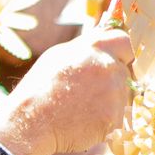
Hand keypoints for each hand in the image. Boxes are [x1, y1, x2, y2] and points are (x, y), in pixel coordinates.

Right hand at [0, 25, 133, 154]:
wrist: (30, 122)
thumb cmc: (39, 88)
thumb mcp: (59, 55)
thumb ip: (86, 46)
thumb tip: (105, 32)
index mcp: (95, 47)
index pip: (124, 42)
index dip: (119, 53)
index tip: (111, 61)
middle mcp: (109, 67)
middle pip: (123, 73)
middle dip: (110, 81)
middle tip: (84, 92)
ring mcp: (114, 94)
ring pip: (120, 97)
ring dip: (107, 102)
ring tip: (79, 108)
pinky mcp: (115, 118)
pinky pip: (116, 117)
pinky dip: (103, 121)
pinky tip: (81, 121)